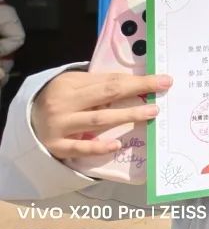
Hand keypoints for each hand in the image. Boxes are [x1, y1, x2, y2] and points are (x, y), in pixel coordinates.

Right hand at [31, 71, 171, 159]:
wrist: (27, 122)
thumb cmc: (60, 100)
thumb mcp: (74, 86)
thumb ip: (99, 85)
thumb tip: (136, 83)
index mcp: (69, 85)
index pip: (110, 81)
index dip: (138, 80)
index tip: (162, 80)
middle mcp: (64, 104)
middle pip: (107, 95)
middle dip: (137, 90)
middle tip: (162, 89)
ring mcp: (59, 126)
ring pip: (98, 120)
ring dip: (127, 115)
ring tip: (150, 112)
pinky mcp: (57, 147)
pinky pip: (80, 148)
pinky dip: (99, 147)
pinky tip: (117, 144)